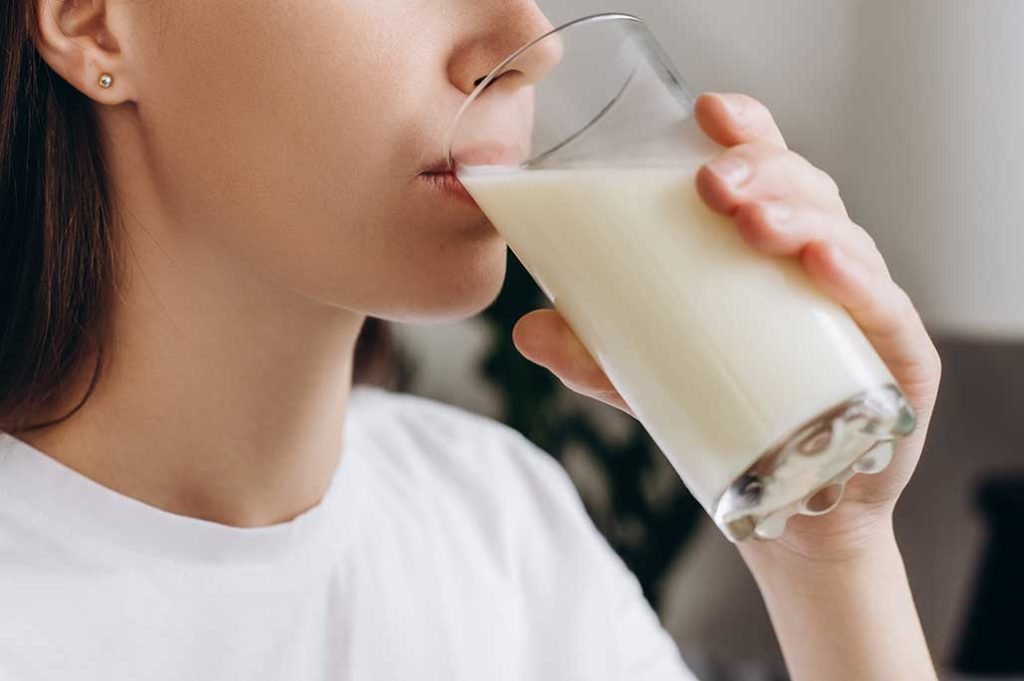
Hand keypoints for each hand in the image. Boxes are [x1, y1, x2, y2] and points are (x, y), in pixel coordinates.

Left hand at [511, 92, 941, 561]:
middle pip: (807, 193)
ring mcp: (864, 311)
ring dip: (802, 218)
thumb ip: (595, 355)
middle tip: (712, 182)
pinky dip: (859, 285)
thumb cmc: (733, 418)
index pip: (769, 171)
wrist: (797, 509)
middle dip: (763, 172)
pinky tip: (822, 267)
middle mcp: (824, 267)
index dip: (747, 131)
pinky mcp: (897, 364)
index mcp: (771, 252)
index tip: (707, 110)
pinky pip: (887, 313)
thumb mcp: (651, 381)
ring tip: (752, 222)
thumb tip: (525, 330)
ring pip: (846, 240)